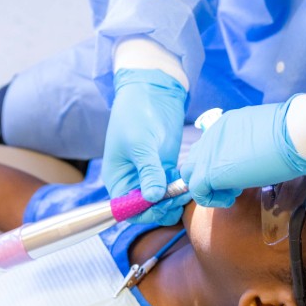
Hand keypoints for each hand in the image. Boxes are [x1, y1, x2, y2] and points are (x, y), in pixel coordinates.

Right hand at [103, 68, 188, 225]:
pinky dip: (181, 188)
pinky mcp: (165, 167)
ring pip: (163, 201)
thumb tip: (152, 198)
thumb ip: (147, 171)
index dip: (145, 212)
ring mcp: (150, 175)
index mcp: (117, 179)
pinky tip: (188, 179)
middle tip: (179, 195)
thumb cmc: (137, 115)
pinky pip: (173, 187)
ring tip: (186, 188)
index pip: (128, 209)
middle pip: (147, 209)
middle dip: (163, 207)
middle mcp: (132, 181)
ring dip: (175, 199)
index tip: (162, 203)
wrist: (152, 92)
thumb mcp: (140, 144)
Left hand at [184, 99, 305, 208]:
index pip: (211, 146)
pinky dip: (209, 200)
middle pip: (196, 158)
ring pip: (190, 173)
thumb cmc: (294, 134)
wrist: (296, 133)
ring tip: (231, 194)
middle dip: (210, 174)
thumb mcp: (267, 134)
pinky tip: (229, 200)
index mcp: (226, 123)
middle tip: (234, 184)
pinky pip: (196, 190)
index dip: (221, 162)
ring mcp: (209, 152)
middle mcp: (213, 134)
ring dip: (207, 187)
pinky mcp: (210, 170)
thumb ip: (252, 143)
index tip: (240, 172)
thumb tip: (256, 156)